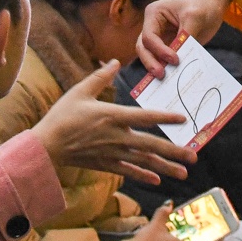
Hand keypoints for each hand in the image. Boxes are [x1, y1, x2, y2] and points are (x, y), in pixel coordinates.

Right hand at [33, 61, 195, 185]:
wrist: (47, 145)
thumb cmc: (62, 116)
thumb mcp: (80, 91)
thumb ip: (101, 77)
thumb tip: (116, 61)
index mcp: (113, 116)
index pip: (146, 117)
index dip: (166, 118)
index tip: (184, 120)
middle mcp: (117, 137)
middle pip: (152, 145)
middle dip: (175, 150)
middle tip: (194, 155)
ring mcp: (112, 153)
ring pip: (144, 162)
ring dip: (166, 167)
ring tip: (184, 172)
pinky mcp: (106, 164)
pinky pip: (129, 171)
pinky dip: (144, 175)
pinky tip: (157, 179)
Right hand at [137, 0, 231, 75]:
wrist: (212, 4)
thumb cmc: (202, 5)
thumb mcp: (195, 17)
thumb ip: (186, 37)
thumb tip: (179, 60)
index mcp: (154, 14)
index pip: (149, 36)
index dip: (159, 50)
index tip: (175, 60)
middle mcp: (153, 26)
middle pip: (143, 48)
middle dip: (151, 62)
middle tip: (161, 75)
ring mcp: (160, 38)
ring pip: (150, 56)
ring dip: (156, 67)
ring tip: (166, 80)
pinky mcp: (169, 47)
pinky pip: (163, 60)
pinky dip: (166, 68)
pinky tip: (173, 78)